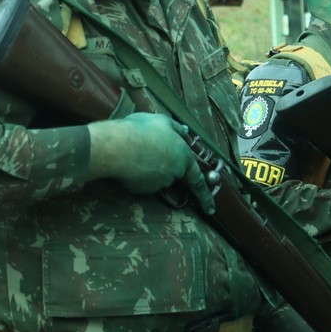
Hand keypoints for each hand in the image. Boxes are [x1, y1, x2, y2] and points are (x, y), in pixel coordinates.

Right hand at [86, 113, 214, 213]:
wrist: (119, 147)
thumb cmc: (144, 130)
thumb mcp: (163, 121)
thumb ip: (176, 128)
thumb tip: (185, 131)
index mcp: (184, 158)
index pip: (198, 180)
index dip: (205, 195)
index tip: (211, 209)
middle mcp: (173, 174)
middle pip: (171, 173)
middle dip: (162, 165)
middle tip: (147, 150)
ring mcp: (156, 184)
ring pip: (154, 176)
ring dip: (147, 167)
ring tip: (133, 150)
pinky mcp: (139, 189)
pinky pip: (139, 181)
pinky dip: (135, 174)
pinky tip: (125, 162)